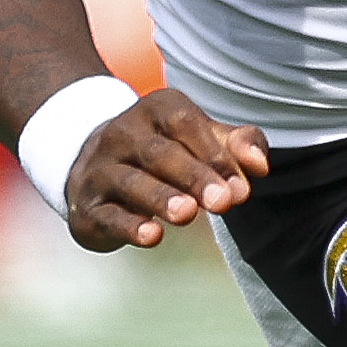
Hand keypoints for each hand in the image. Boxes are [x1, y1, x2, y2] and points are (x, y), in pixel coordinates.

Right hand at [60, 86, 273, 252]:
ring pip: (130, 181)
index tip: (241, 187)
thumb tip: (260, 166)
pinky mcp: (87, 206)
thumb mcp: (199, 139)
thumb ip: (235, 146)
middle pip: (159, 153)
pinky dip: (128, 226)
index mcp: (155, 109)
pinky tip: (151, 236)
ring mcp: (100, 169)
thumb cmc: (162, 152)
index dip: (214, 153)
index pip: (185, 124)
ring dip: (160, 198)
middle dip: (194, 177)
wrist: (92, 167)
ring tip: (187, 214)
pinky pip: (107, 214)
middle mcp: (122, 133)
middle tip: (223, 202)